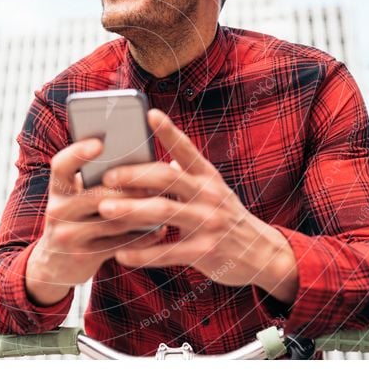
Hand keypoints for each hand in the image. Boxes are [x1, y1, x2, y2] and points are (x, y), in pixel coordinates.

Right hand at [25, 137, 166, 305]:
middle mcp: (57, 211)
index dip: (78, 153)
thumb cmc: (76, 219)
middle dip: (128, 189)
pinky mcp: (83, 257)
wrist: (54, 265)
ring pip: (112, 221)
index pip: (61, 165)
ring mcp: (68, 236)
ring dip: (141, 212)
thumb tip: (136, 159)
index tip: (100, 143)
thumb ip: (95, 181)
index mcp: (57, 189)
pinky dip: (142, 237)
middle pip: (95, 195)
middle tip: (155, 182)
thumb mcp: (75, 198)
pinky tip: (159, 229)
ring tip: (164, 203)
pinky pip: (119, 245)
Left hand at [98, 109, 298, 303]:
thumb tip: (167, 160)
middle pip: (168, 177)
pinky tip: (121, 254)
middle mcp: (209, 195)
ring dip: (131, 209)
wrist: (263, 254)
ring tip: (105, 208)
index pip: (187, 149)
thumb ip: (190, 177)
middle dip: (134, 175)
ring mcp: (209, 223)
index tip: (149, 114)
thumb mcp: (214, 191)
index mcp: (208, 177)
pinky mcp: (205, 251)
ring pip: (164, 211)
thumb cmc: (228, 218)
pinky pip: (168, 252)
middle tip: (106, 176)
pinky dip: (143, 253)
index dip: (169, 131)